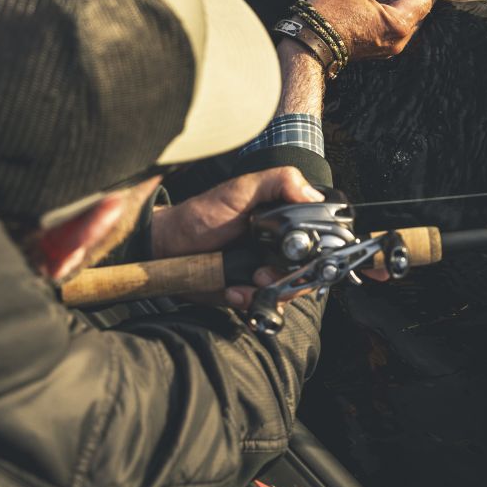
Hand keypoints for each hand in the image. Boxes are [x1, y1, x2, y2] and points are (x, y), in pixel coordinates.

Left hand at [150, 167, 323, 307]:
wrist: (169, 245)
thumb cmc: (203, 213)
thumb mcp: (242, 189)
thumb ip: (279, 182)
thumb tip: (313, 194)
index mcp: (284, 222)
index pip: (317, 239)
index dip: (314, 251)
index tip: (298, 256)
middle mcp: (279, 248)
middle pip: (308, 271)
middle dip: (291, 278)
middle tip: (264, 273)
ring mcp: (265, 271)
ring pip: (288, 292)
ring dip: (269, 291)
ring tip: (249, 281)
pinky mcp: (249, 290)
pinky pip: (262, 304)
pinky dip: (251, 301)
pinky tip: (234, 291)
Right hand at [307, 0, 435, 60]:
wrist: (310, 42)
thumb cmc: (332, 13)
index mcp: (399, 23)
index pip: (425, 1)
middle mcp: (399, 40)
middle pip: (419, 14)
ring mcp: (389, 50)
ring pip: (407, 24)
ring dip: (403, 8)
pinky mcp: (378, 53)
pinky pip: (394, 32)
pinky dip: (392, 18)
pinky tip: (383, 4)